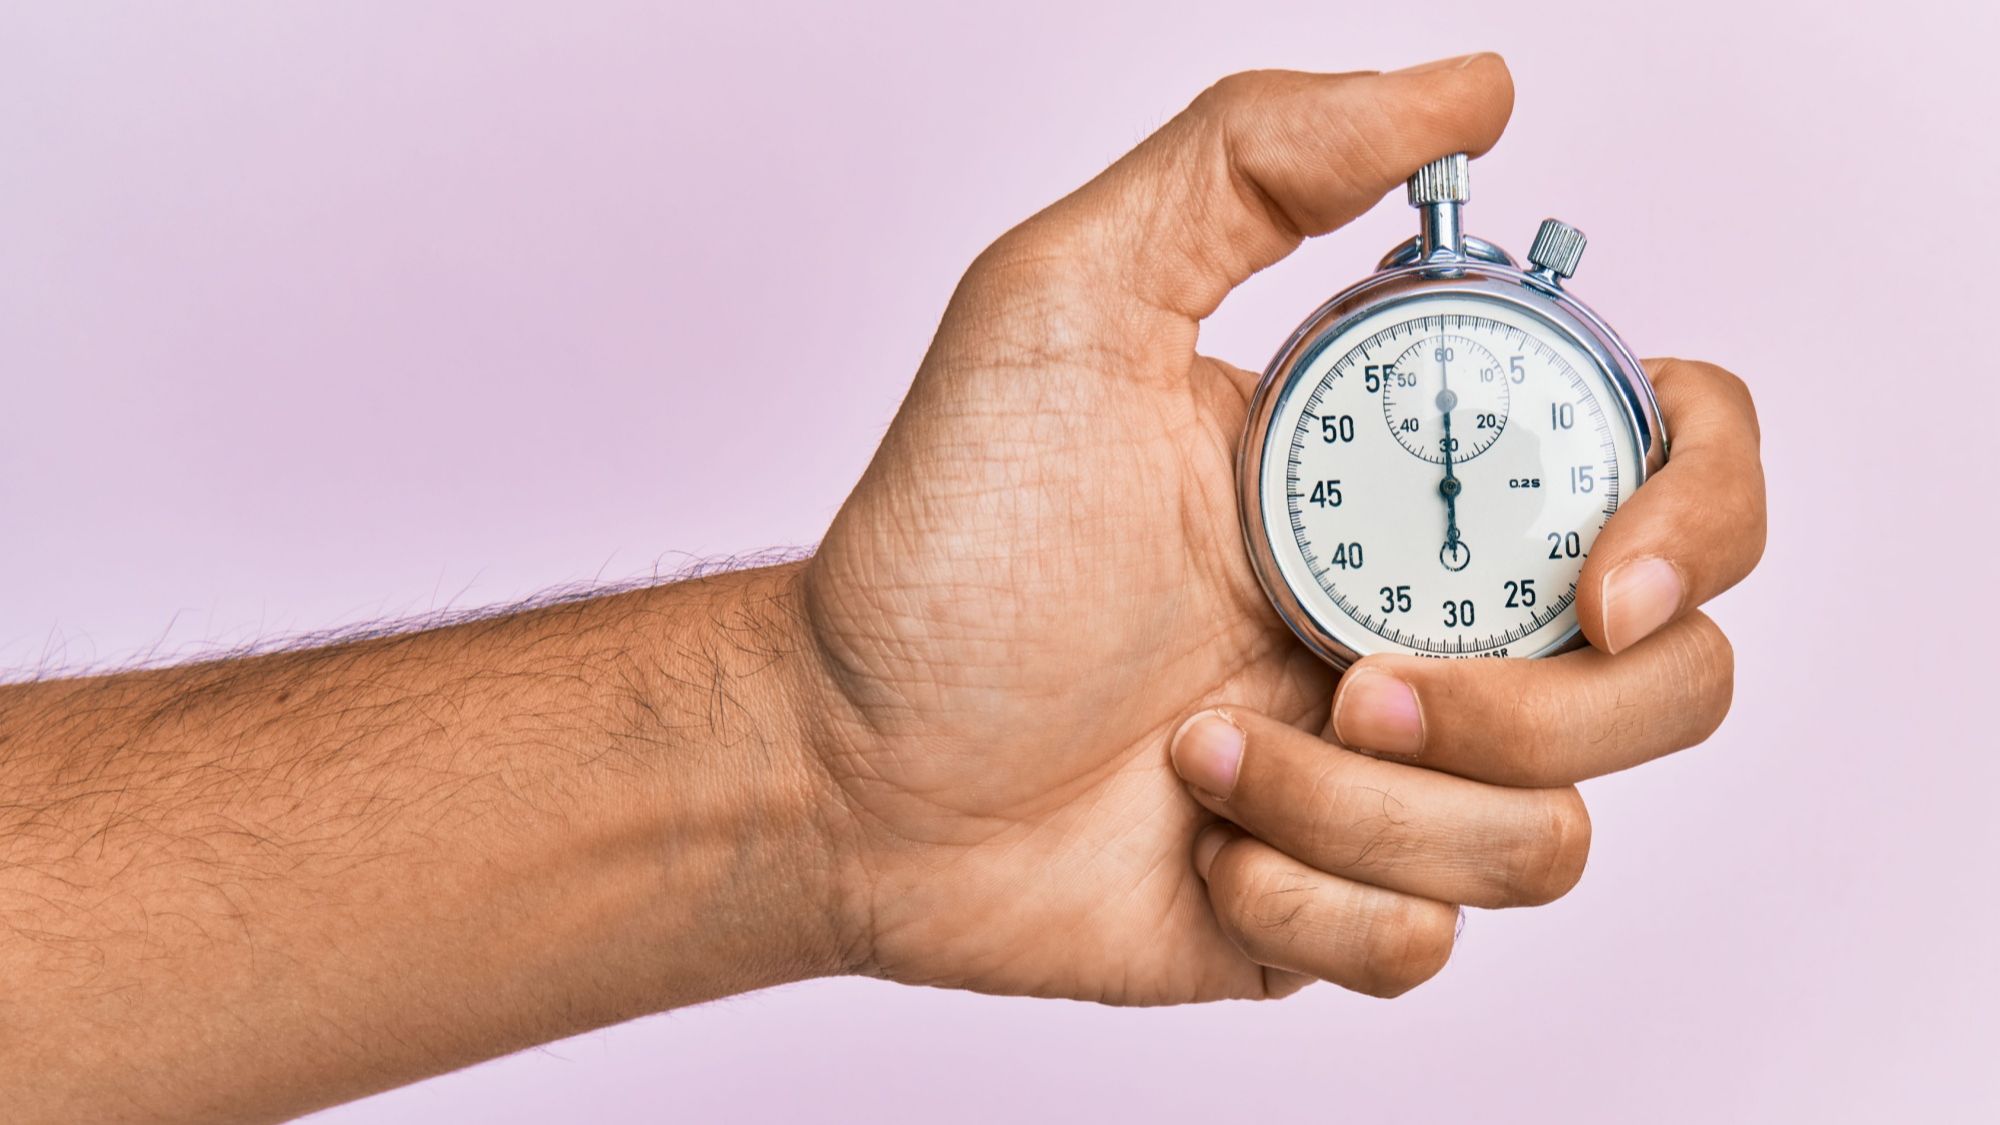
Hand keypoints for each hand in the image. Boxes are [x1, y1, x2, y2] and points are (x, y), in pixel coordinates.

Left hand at [794, 56, 1766, 1001]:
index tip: (1597, 569)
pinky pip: (1430, 943)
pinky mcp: (1334, 909)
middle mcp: (1427, 622)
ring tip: (1200, 755)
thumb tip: (1472, 88)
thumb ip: (1254, 159)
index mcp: (1406, 477)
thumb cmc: (947, 537)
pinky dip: (1309, 898)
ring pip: (1548, 836)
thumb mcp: (1071, 298)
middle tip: (1350, 676)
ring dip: (1364, 802)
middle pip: (1668, 679)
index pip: (1669, 472)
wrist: (841, 758)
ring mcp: (1388, 778)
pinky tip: (1195, 841)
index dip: (1697, 512)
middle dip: (1534, 708)